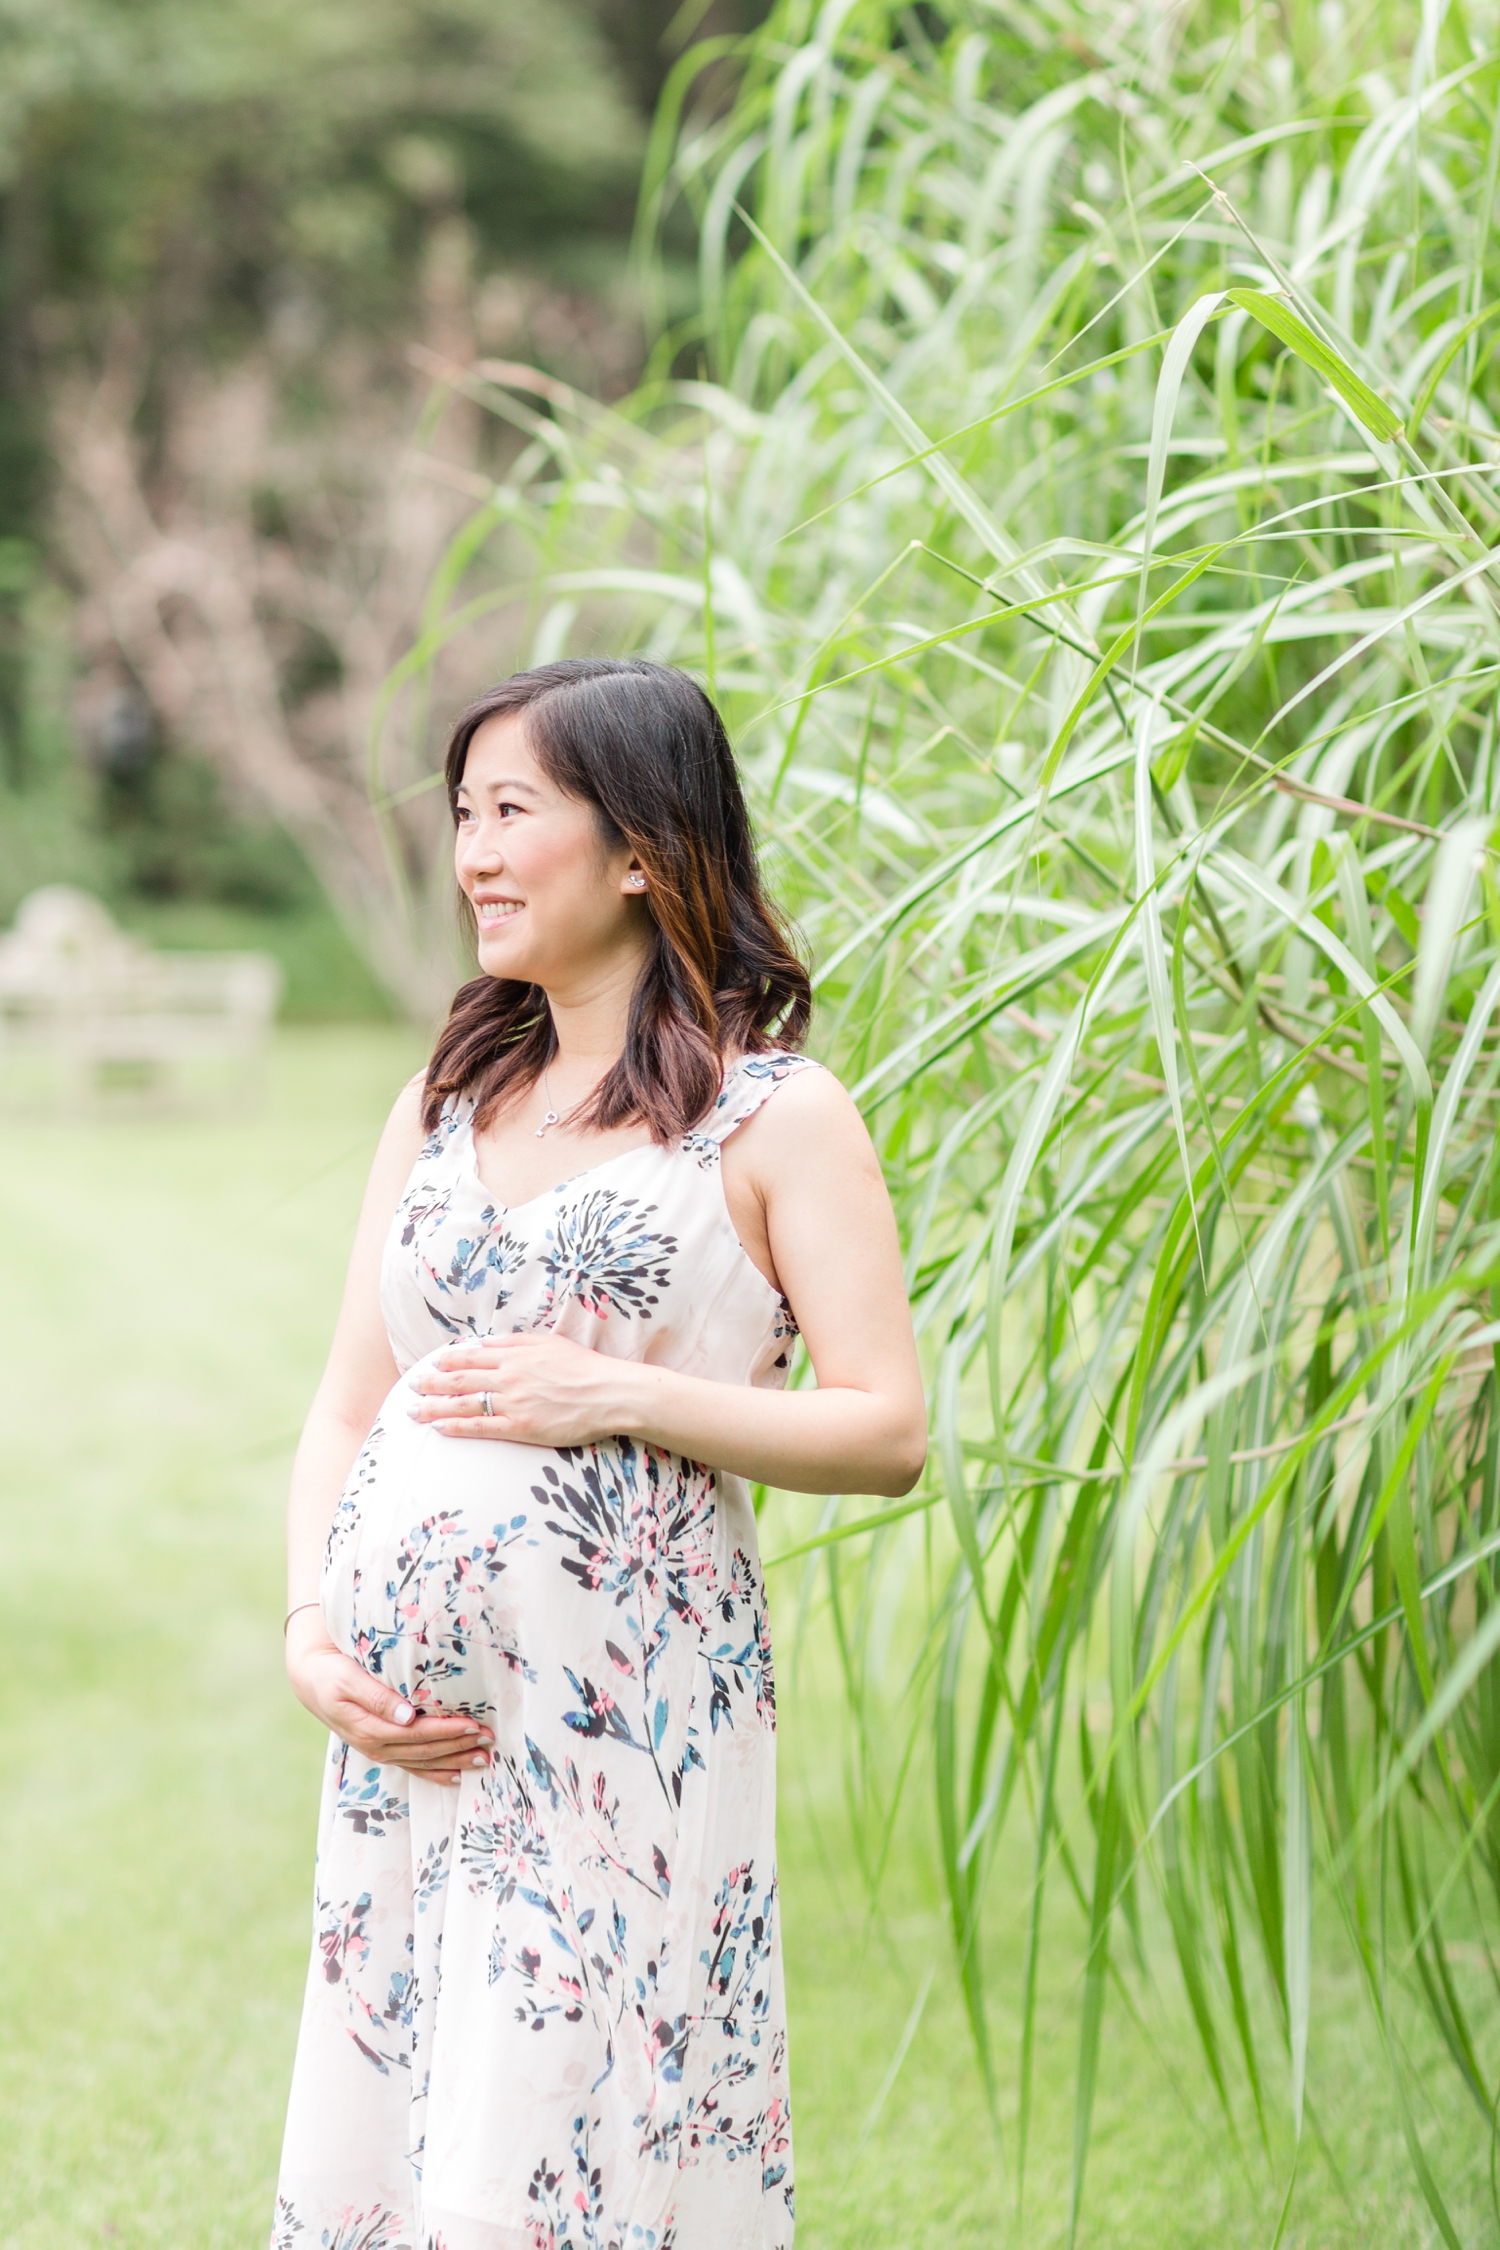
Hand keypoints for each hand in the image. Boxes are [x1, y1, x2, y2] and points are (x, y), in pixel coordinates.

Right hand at [285, 1610, 491, 1785]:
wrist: (312, 1681)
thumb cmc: (332, 1673)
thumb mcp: (348, 1679)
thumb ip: (377, 1696)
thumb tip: (407, 1715)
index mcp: (369, 1729)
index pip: (417, 1734)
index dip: (446, 1731)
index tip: (473, 1724)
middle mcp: (377, 1746)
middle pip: (425, 1751)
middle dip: (459, 1747)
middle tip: (490, 1739)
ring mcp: (380, 1751)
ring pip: (423, 1762)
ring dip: (454, 1761)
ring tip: (484, 1758)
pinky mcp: (383, 1749)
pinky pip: (413, 1767)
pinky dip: (436, 1772)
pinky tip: (457, 1775)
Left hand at [407, 1330, 632, 1447]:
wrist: (608, 1393)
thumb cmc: (584, 1367)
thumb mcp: (549, 1342)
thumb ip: (515, 1342)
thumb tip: (487, 1341)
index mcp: (515, 1355)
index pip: (471, 1356)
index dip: (447, 1361)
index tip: (431, 1365)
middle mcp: (508, 1377)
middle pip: (460, 1379)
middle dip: (431, 1384)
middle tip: (411, 1387)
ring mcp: (513, 1403)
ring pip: (464, 1404)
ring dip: (434, 1407)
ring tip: (413, 1410)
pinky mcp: (520, 1427)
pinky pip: (481, 1427)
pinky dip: (457, 1427)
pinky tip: (440, 1428)